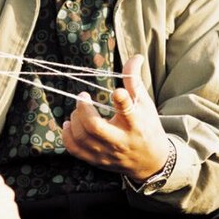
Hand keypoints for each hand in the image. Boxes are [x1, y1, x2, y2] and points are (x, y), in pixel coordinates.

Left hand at [61, 54, 168, 180]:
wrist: (151, 161)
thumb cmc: (147, 126)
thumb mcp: (144, 103)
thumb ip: (134, 80)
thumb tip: (135, 57)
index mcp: (136, 124)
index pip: (128, 112)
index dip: (122, 100)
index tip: (117, 92)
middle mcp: (121, 140)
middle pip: (95, 127)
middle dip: (83, 109)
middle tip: (83, 96)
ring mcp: (108, 153)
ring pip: (83, 137)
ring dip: (75, 119)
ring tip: (79, 110)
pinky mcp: (97, 161)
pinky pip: (75, 150)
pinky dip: (67, 135)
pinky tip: (69, 124)